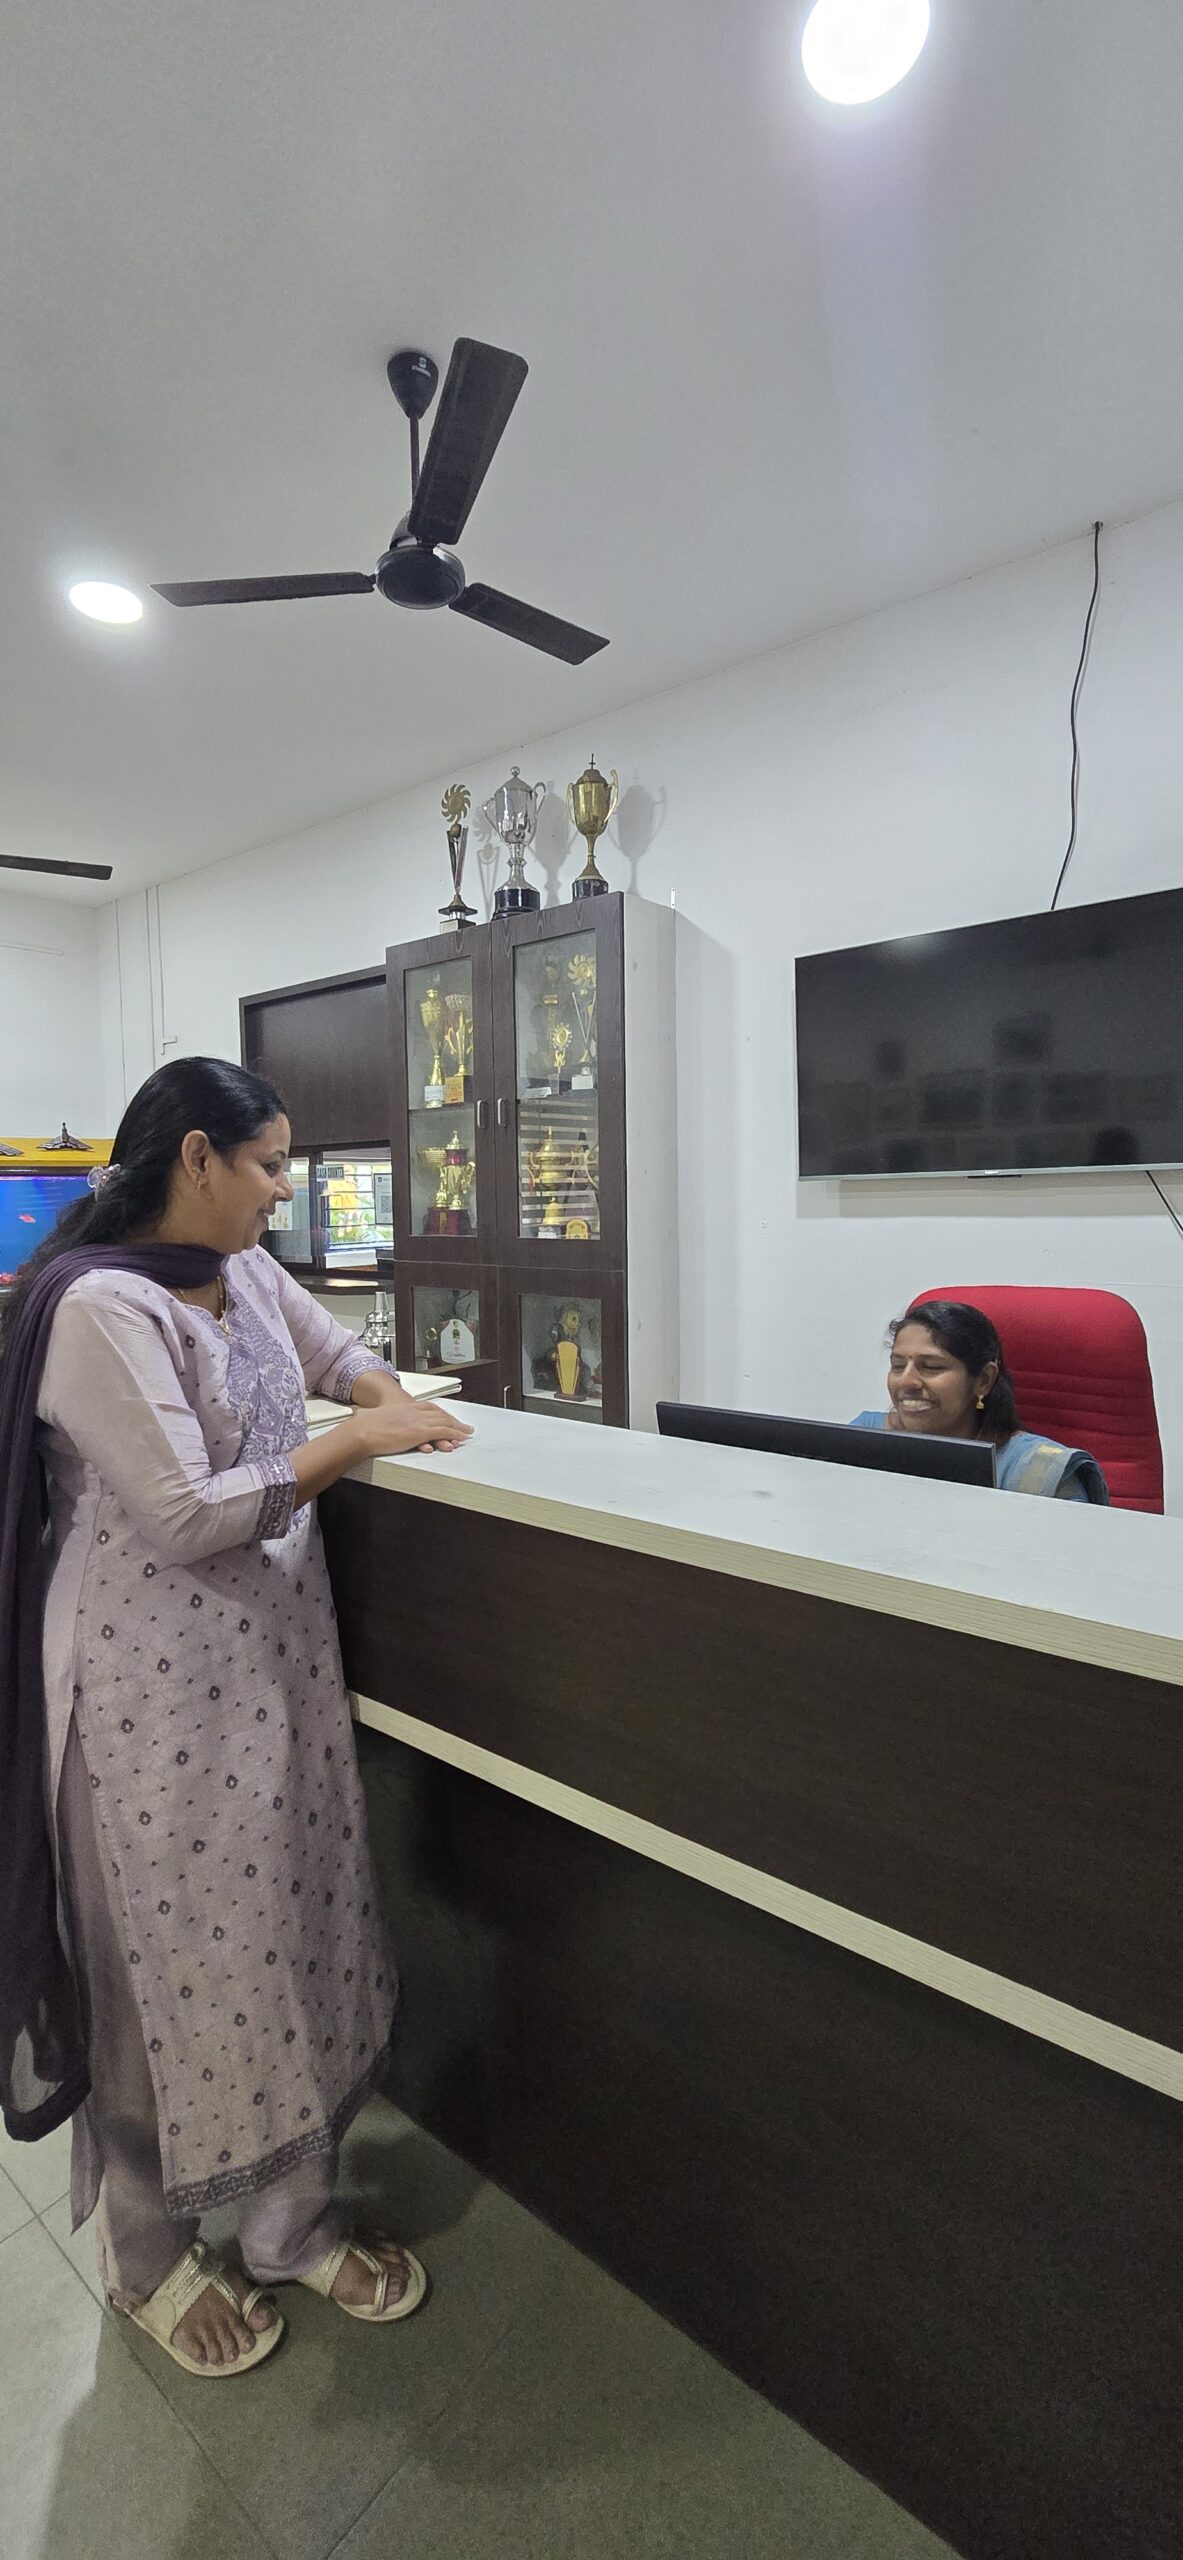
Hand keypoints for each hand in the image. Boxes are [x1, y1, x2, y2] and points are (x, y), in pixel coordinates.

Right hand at [349, 1400, 471, 1458]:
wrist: (361, 1431)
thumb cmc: (362, 1427)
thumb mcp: (371, 1418)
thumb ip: (374, 1419)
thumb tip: (364, 1420)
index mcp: (403, 1408)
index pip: (427, 1407)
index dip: (439, 1413)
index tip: (445, 1417)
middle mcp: (413, 1412)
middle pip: (439, 1413)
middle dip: (452, 1420)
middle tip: (462, 1426)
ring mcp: (417, 1421)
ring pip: (444, 1421)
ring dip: (457, 1427)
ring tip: (466, 1433)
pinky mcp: (420, 1432)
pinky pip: (442, 1431)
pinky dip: (454, 1434)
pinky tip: (460, 1438)